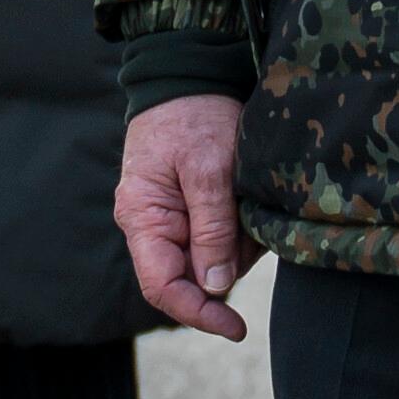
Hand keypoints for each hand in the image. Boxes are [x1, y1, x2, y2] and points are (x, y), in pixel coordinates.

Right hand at [117, 94, 258, 339]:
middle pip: (190, 277)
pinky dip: (239, 227)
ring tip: (250, 200)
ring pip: (210, 260)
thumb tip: (215, 286)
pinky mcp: (191, 208)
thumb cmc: (195, 112)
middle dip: (229, 265)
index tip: (236, 327)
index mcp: (142, 218)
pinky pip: (218, 236)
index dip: (198, 314)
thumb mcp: (209, 167)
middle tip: (256, 230)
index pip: (162, 287)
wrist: (191, 71)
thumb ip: (212, 227)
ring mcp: (171, 218)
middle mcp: (151, 225)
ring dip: (239, 244)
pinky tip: (247, 198)